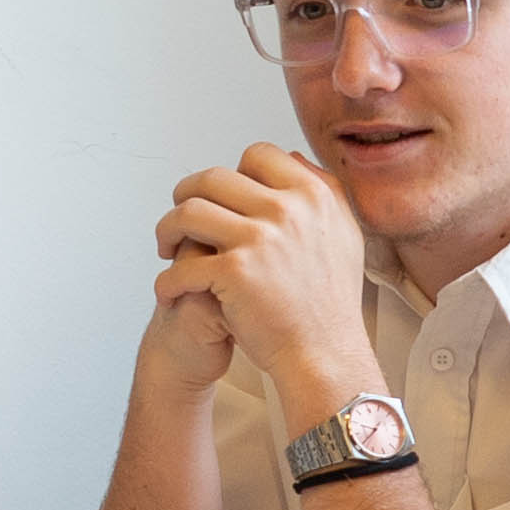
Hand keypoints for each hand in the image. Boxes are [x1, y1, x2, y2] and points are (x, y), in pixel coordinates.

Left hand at [153, 146, 372, 412]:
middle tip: (179, 221)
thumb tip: (289, 158)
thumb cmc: (329, 303)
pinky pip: (182, 265)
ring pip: (188, 212)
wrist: (325, 354)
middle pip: (213, 178)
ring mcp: (260, 239)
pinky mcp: (235, 272)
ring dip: (167, 229)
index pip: (258, 155)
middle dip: (186, 195)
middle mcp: (288, 210)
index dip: (233, 173)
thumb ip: (320, 191)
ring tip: (167, 250)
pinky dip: (168, 280)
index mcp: (314, 195)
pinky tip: (169, 291)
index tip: (221, 199)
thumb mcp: (343, 234)